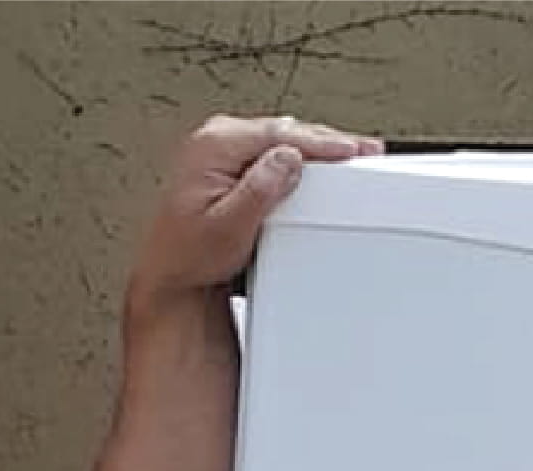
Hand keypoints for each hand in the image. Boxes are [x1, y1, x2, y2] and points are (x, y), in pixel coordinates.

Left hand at [130, 114, 381, 303]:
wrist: (169, 276)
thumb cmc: (188, 257)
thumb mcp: (229, 227)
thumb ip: (260, 189)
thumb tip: (288, 158)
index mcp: (212, 147)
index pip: (279, 135)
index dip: (321, 143)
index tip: (352, 150)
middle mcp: (212, 141)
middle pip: (282, 131)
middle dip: (324, 141)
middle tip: (363, 150)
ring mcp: (217, 150)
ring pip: (278, 139)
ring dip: (312, 148)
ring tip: (346, 157)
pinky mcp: (224, 164)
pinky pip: (268, 152)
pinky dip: (294, 158)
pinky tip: (313, 166)